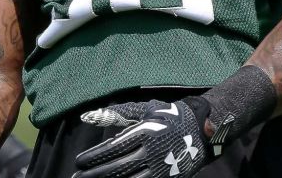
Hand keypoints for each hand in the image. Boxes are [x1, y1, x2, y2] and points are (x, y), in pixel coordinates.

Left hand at [74, 98, 211, 177]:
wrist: (202, 130)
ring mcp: (160, 168)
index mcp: (144, 133)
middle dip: (94, 175)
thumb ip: (118, 113)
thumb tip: (90, 115)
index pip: (113, 148)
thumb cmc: (169, 116)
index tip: (79, 162)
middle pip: (117, 168)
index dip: (94, 157)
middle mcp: (151, 152)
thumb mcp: (146, 109)